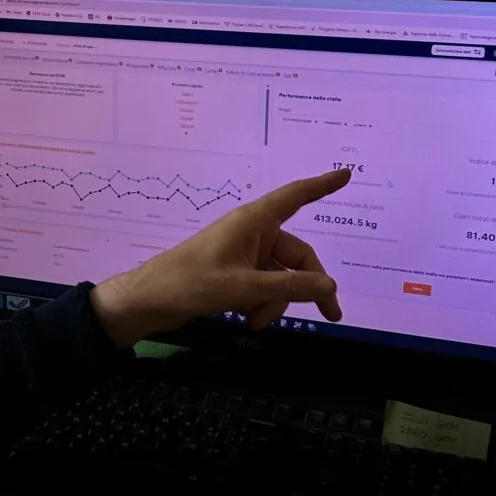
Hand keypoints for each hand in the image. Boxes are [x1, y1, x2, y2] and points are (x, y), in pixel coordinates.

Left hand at [88, 170, 349, 348]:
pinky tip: (245, 320)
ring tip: (254, 321)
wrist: (149, 302)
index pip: (295, 197)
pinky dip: (261, 305)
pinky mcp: (235, 274)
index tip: (345, 174)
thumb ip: (288, 287)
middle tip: (330, 315)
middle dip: (305, 287)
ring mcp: (244, 255)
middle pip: (298, 256)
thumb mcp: (243, 288)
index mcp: (253, 221)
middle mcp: (252, 233)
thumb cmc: (190, 283)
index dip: (322, 186)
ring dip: (275, 302)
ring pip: (282, 278)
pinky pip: (264, 287)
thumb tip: (330, 286)